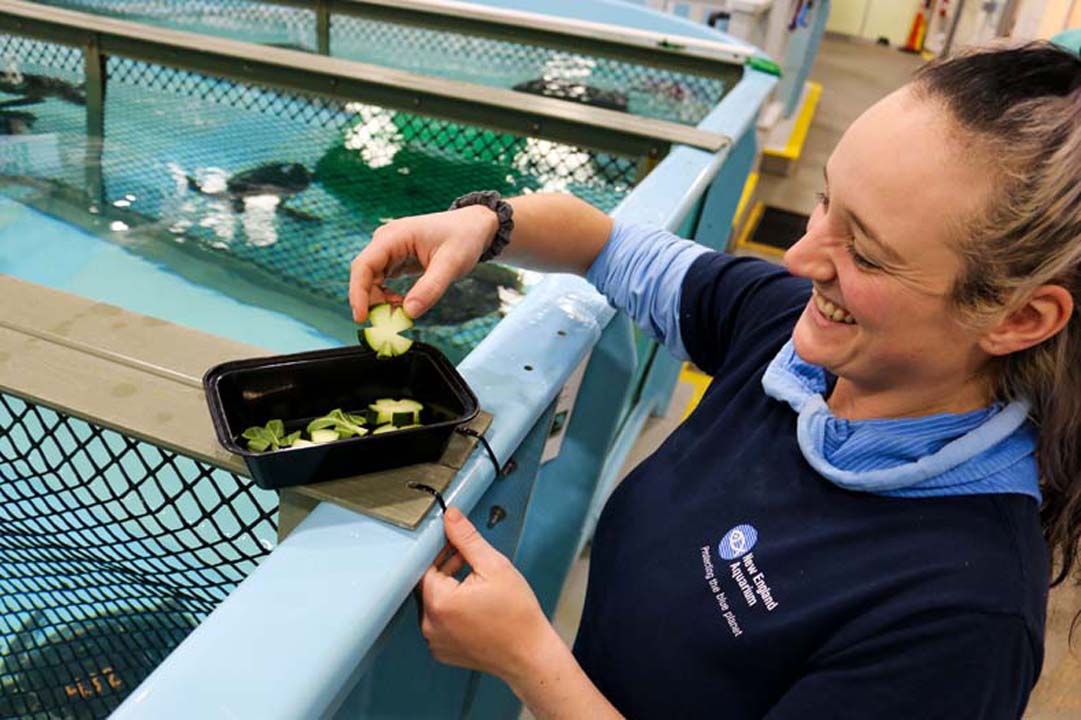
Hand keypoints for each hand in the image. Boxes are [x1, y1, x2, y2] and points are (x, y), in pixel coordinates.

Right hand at [348, 205, 497, 322]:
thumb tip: (409, 313)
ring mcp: (389, 250)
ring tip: (402, 313)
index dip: (358, 293)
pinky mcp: (395, 260)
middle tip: (390, 323)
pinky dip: (388, 297)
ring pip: (372, 281)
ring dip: (381, 301)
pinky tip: (403, 305)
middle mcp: (386, 241)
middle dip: (372, 302)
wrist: (474, 227)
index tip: (361, 317)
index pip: (364, 265)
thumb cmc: (463, 237)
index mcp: (395, 236)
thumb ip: (430, 288)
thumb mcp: (451, 264)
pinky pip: (382, 282)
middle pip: (365, 276)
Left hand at [419, 507, 558, 682]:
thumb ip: (468, 539)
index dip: (440, 552)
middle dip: (445, 568)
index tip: (455, 546)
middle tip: (469, 562)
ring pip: (432, 603)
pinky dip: (450, 611)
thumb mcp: (495, 566)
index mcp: (440, 602)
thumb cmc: (518, 616)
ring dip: (448, 589)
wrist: (530, 655)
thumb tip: (451, 517)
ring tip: (475, 584)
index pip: (424, 565)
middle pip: (427, 585)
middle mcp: (430, 625)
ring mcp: (435, 641)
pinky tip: (473, 606)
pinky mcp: (442, 651)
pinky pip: (438, 622)